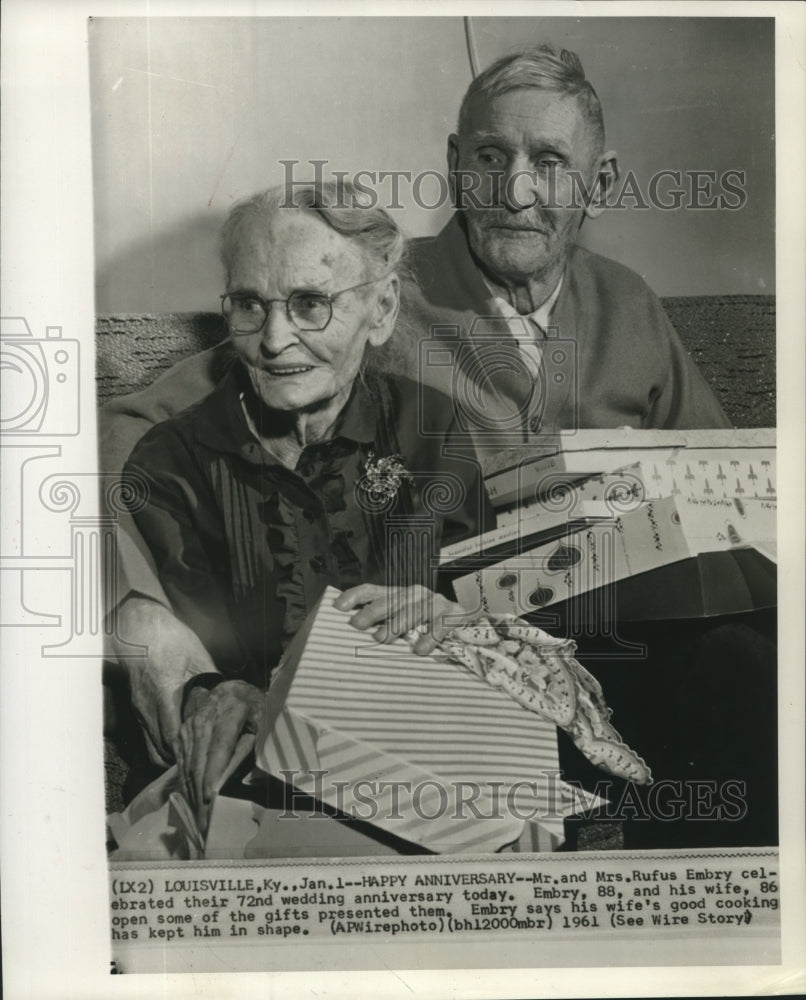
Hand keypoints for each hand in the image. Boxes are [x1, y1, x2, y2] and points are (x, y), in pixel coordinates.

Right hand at [110, 595, 217, 765]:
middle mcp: (147, 705)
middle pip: (159, 750)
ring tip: (194, 757)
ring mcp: (138, 709)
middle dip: (180, 761)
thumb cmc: (171, 640)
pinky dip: (162, 745)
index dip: (188, 752)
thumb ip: (210, 682)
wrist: (139, 629)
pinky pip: (147, 737)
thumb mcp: (196, 656)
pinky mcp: (136, 709)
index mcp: (164, 690)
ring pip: (150, 748)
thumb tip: (230, 701)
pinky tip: (180, 743)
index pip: (171, 735)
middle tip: (204, 765)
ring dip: (170, 756)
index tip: (206, 759)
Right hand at [176, 680, 262, 831]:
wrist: (231, 689)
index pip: (219, 748)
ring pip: (188, 764)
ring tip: (197, 819)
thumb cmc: (253, 709)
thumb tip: (233, 780)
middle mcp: (205, 718)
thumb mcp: (259, 725)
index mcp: (230, 712)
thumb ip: (246, 750)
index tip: (210, 798)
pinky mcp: (181, 733)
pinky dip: (185, 783)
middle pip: (199, 760)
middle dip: (200, 793)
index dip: (212, 775)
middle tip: (205, 821)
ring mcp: (190, 725)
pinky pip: (181, 762)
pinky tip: (190, 802)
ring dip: (191, 793)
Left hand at [334, 584, 468, 654]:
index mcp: (398, 595)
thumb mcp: (403, 621)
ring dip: (397, 624)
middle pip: (391, 600)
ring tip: (383, 638)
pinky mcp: (455, 613)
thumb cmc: (428, 625)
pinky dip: (430, 637)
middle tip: (357, 625)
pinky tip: (420, 650)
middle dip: (373, 612)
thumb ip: (383, 625)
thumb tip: (351, 637)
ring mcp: (435, 602)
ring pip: (414, 610)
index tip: (338, 607)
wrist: (469, 621)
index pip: (371, 590)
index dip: (354, 596)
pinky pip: (441, 624)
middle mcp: (415, 594)